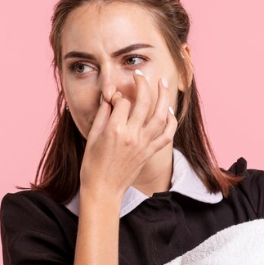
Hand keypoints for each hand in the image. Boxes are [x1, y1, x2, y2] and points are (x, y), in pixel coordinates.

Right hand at [80, 70, 177, 199]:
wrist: (103, 190)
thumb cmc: (92, 165)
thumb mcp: (92, 137)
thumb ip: (102, 115)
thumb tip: (109, 98)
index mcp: (114, 130)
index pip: (122, 101)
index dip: (118, 95)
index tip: (113, 98)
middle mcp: (132, 135)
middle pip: (143, 101)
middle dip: (142, 84)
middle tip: (139, 75)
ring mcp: (143, 144)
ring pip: (160, 115)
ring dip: (163, 96)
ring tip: (162, 83)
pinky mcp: (149, 152)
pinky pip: (166, 134)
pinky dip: (171, 121)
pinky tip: (169, 111)